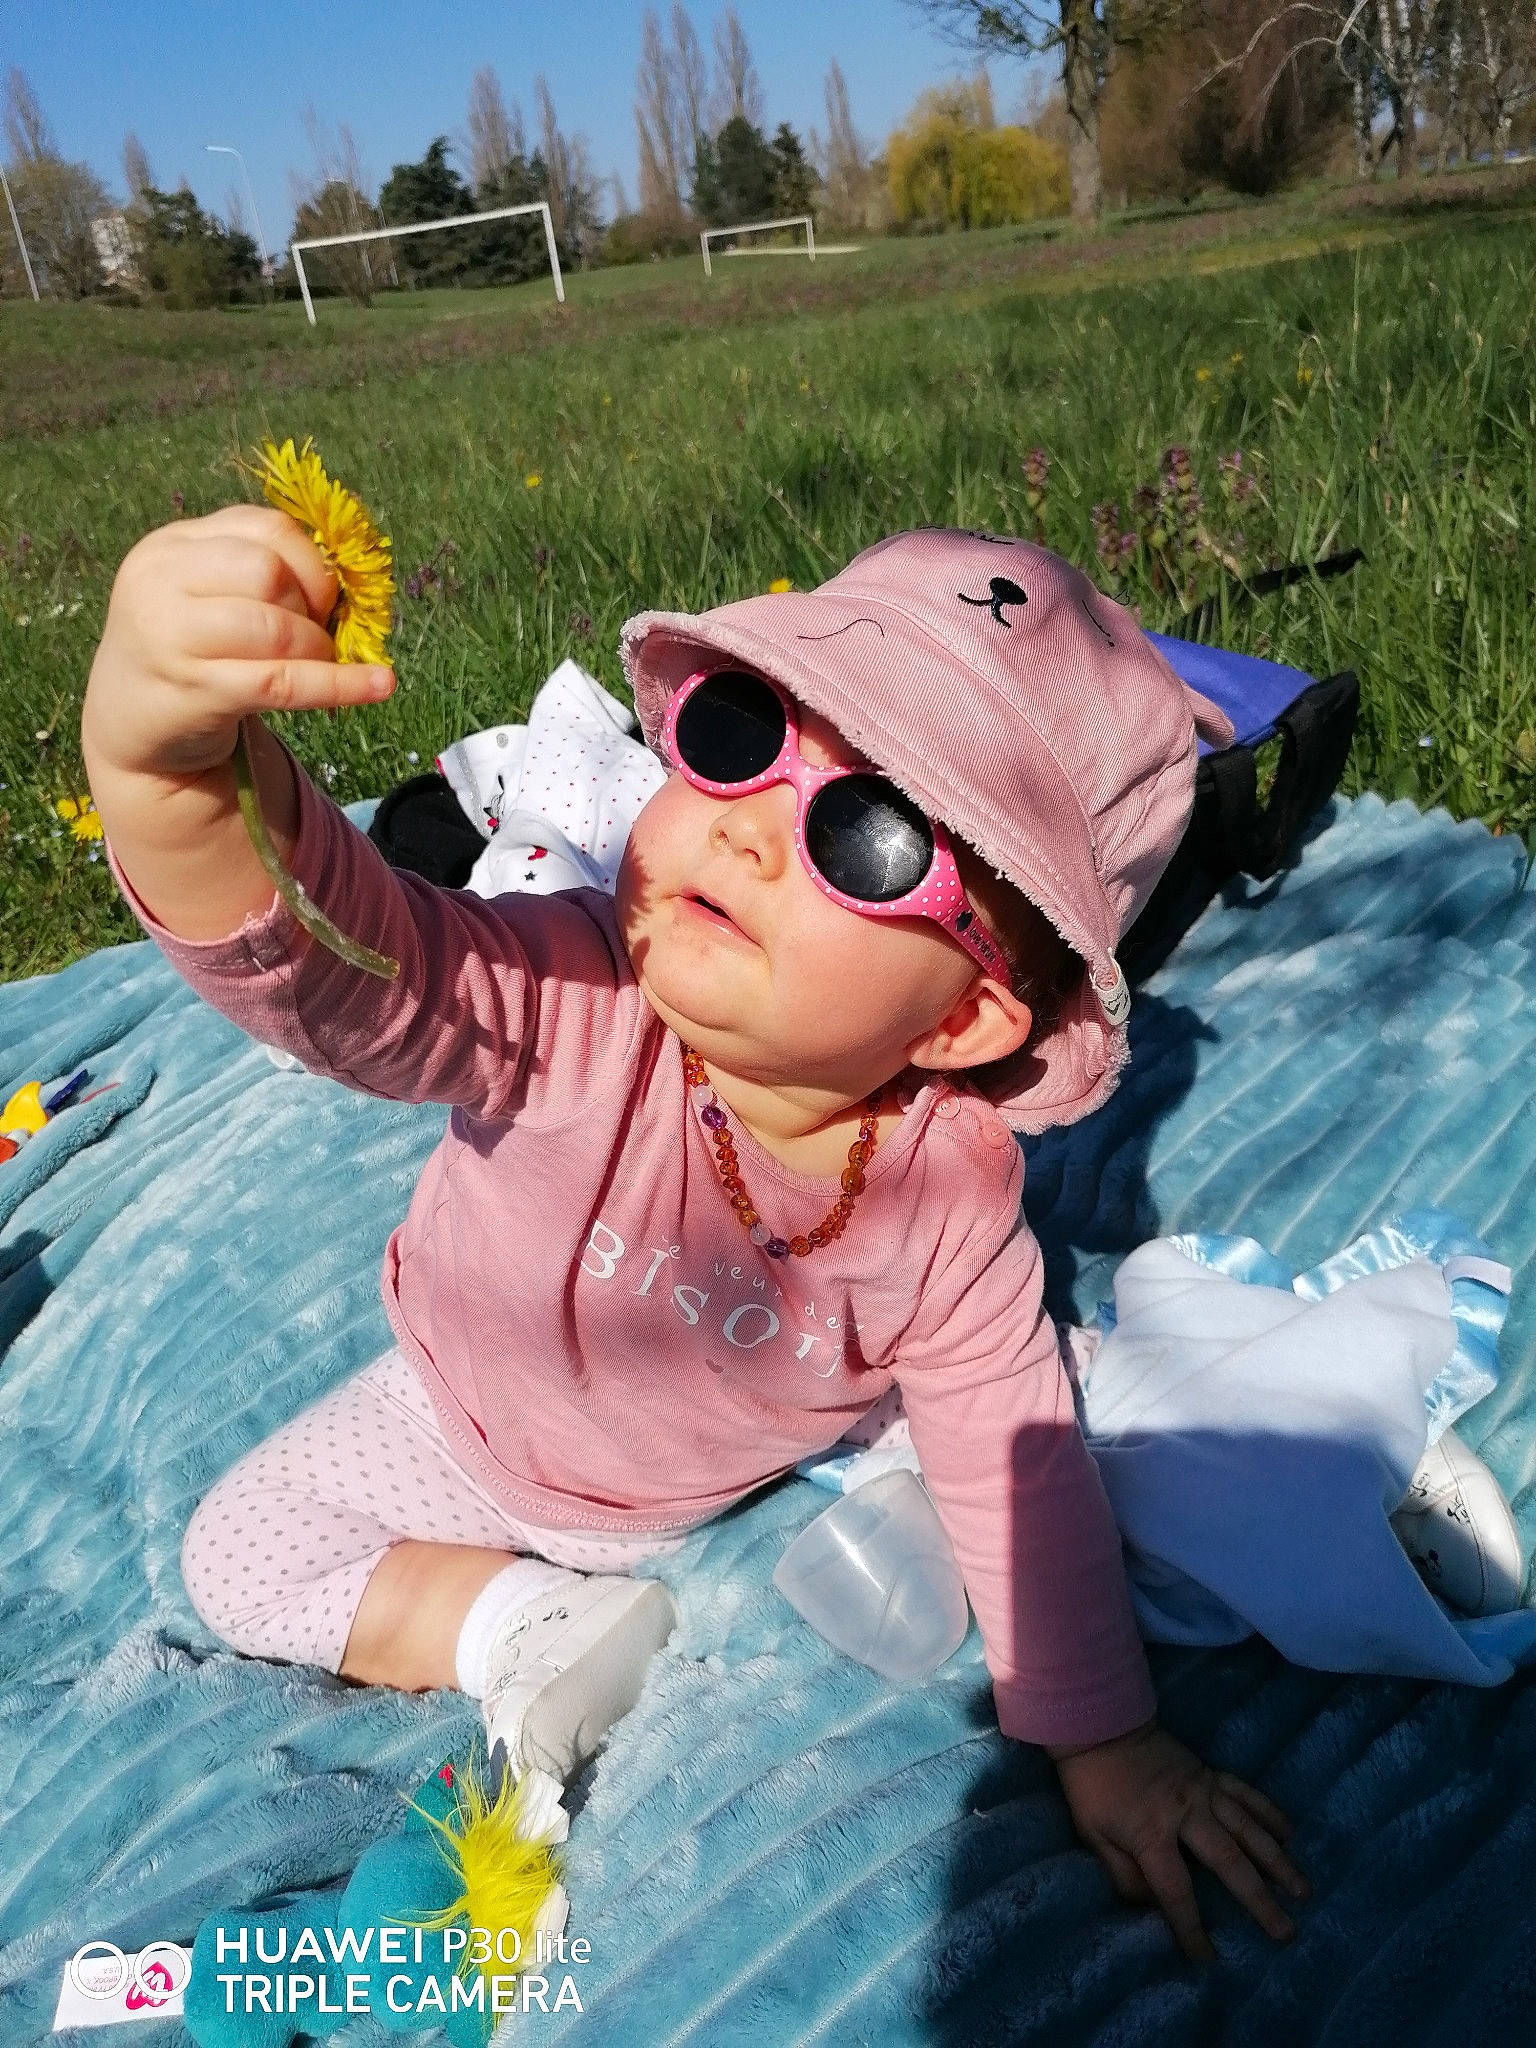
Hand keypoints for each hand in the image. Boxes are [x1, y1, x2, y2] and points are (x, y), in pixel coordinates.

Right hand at [82, 504, 391, 785]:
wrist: (130, 724)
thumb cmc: (188, 651)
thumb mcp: (206, 595)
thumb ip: (258, 571)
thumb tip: (351, 579)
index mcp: (171, 545)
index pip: (265, 527)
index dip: (313, 560)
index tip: (324, 595)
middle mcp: (161, 582)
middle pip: (268, 570)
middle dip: (312, 601)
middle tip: (317, 631)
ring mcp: (171, 637)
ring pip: (275, 626)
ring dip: (318, 647)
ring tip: (320, 660)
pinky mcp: (194, 691)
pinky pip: (283, 682)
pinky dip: (340, 685)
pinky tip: (379, 686)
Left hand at [1048, 1717, 1309, 1962]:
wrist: (1101, 1725)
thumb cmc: (1092, 1786)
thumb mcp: (1093, 1835)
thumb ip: (1123, 1875)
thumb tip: (1151, 1908)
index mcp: (1151, 1833)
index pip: (1175, 1892)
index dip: (1191, 1928)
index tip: (1207, 1959)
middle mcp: (1186, 1813)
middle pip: (1228, 1863)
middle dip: (1259, 1901)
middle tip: (1286, 1933)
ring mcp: (1203, 1790)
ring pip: (1249, 1830)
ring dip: (1278, 1862)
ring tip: (1303, 1892)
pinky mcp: (1210, 1772)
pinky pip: (1247, 1794)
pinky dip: (1270, 1814)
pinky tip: (1291, 1834)